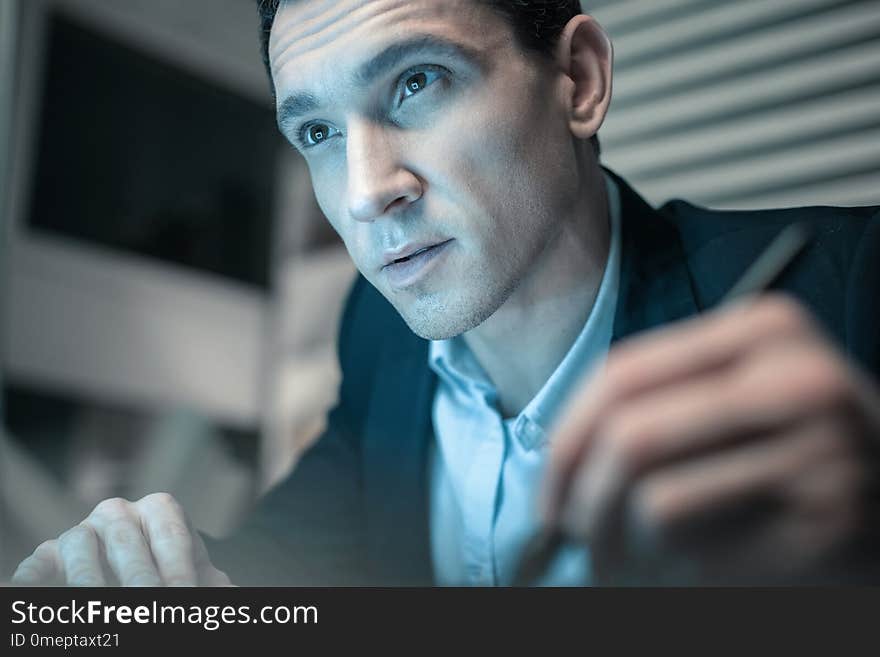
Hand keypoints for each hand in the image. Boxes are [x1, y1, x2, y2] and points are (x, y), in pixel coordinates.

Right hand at [12, 493, 230, 585]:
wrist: (141, 574)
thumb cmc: (172, 576)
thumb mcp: (196, 577)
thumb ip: (213, 583)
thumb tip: (228, 593)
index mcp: (160, 510)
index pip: (172, 536)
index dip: (180, 570)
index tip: (185, 596)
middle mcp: (118, 513)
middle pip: (128, 542)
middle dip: (139, 579)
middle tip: (148, 606)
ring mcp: (83, 531)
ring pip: (81, 545)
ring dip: (89, 578)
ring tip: (99, 603)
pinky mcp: (50, 554)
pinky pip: (39, 563)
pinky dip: (32, 578)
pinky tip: (33, 594)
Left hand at [541, 294, 879, 583]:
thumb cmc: (798, 442)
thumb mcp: (738, 392)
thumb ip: (659, 401)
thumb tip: (556, 458)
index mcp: (763, 328)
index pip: (623, 373)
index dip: (566, 437)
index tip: (547, 489)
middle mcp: (796, 378)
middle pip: (631, 436)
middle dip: (579, 497)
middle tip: (568, 530)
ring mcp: (821, 450)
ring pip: (656, 502)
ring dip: (623, 544)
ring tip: (627, 555)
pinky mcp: (829, 521)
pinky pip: (708, 553)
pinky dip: (679, 570)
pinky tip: (696, 566)